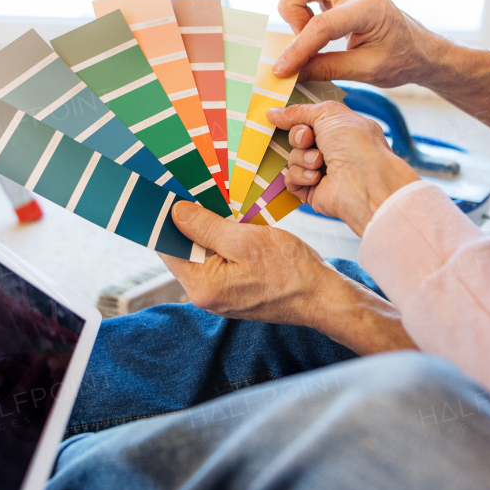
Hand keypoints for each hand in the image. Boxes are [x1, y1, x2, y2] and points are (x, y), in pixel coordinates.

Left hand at [161, 201, 336, 325]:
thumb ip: (206, 227)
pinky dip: (223, 243)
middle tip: (198, 191)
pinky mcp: (234, 291)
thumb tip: (176, 212)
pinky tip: (234, 226)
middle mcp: (205, 296)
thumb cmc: (289, 270)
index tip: (171, 194)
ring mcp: (220, 296)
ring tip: (219, 205)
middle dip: (191, 223)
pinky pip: (219, 262)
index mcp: (202, 286)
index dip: (167, 220)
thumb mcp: (244, 240)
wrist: (322, 297)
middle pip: (185, 251)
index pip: (168, 248)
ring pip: (203, 255)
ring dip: (210, 231)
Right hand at [267, 101, 418, 235]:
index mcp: (340, 130)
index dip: (298, 119)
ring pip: (292, 159)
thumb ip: (298, 111)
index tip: (291, 118)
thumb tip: (272, 113)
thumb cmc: (355, 143)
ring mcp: (322, 171)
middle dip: (299, 137)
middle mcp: (332, 150)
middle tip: (310, 140)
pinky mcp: (312, 191)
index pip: (308, 121)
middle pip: (297, 138)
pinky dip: (301, 176)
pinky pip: (290, 179)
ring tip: (320, 162)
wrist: (363, 181)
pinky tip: (316, 178)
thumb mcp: (327, 113)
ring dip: (303, 158)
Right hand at [272, 0, 452, 86]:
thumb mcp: (367, 71)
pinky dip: (302, 11)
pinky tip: (315, 35)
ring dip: (295, 8)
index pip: (321, 24)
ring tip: (309, 38)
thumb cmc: (402, 59)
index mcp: (369, 7)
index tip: (282, 69)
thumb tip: (292, 73)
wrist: (421, 50)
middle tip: (301, 38)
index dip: (297, 48)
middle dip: (290, 9)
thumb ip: (327, 69)